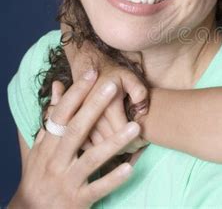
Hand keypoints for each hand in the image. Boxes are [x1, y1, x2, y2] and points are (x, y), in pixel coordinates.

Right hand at [10, 71, 140, 208]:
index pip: (61, 114)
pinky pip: (98, 188)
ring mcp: (67, 181)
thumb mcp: (40, 147)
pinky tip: (130, 167)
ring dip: (113, 142)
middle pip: (76, 130)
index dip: (76, 93)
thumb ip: (51, 118)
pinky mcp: (78, 201)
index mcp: (47, 146)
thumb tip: (57, 86)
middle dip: (94, 107)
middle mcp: (55, 161)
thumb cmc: (40, 175)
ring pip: (91, 159)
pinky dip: (113, 178)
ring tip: (134, 127)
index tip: (92, 72)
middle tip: (112, 86)